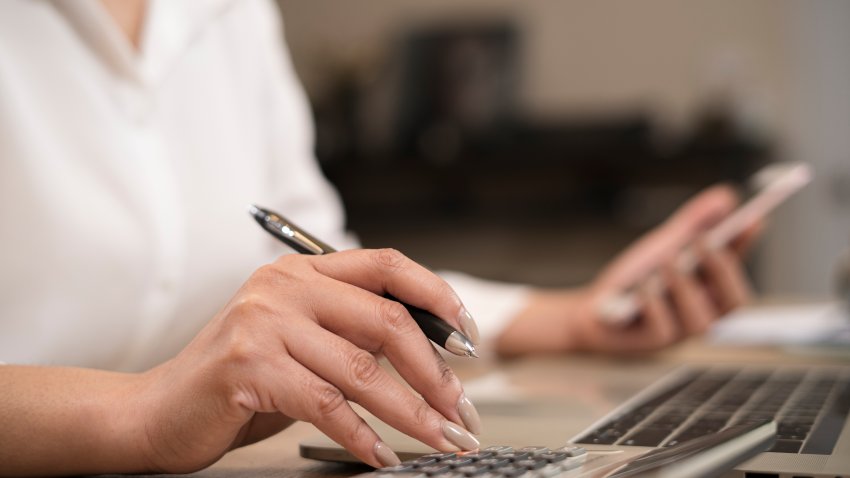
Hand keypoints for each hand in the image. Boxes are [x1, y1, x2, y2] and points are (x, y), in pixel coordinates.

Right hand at [134, 249, 480, 471]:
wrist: (159, 409)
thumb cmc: (240, 379)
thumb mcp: (302, 340)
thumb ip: (351, 333)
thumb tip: (431, 356)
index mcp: (303, 271)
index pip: (388, 266)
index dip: (438, 298)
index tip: (468, 339)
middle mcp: (285, 287)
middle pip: (387, 321)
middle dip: (436, 373)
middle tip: (461, 409)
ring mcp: (264, 323)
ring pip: (362, 371)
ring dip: (411, 413)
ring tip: (440, 438)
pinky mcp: (249, 366)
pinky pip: (326, 405)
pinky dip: (362, 436)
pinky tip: (381, 455)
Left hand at [496, 185, 760, 355]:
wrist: (595, 309)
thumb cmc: (637, 279)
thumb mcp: (665, 244)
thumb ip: (694, 223)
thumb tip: (726, 197)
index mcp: (713, 289)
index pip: (740, 267)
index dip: (747, 244)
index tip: (753, 217)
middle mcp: (705, 313)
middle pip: (735, 302)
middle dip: (723, 270)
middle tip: (705, 240)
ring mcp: (681, 332)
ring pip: (701, 322)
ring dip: (686, 288)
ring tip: (667, 260)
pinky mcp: (654, 343)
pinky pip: (662, 331)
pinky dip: (654, 306)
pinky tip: (641, 288)